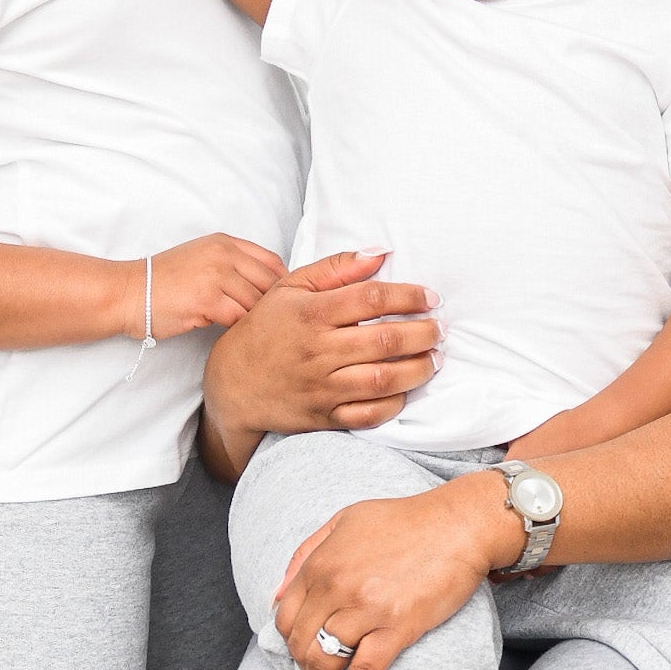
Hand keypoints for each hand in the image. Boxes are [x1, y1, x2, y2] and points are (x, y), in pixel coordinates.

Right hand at [140, 234, 291, 339]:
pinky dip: (241, 329)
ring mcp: (215, 276)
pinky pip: (239, 318)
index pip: (271, 260)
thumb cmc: (162, 280)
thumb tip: (265, 284)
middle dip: (277, 306)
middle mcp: (222, 254)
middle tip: (278, 324)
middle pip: (269, 282)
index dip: (284, 283)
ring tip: (258, 334)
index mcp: (223, 242)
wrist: (128, 292)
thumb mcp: (200, 257)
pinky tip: (236, 336)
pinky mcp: (206, 300)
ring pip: (256, 302)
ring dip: (258, 321)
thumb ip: (231, 263)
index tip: (287, 301)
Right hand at [202, 251, 439, 461]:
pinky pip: (369, 415)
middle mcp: (319, 351)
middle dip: (423, 333)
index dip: (409, 296)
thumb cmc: (265, 329)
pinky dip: (395, 403)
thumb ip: (336, 268)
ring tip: (434, 358)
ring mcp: (322, 387)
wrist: (231, 385)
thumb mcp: (290, 288)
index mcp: (311, 314)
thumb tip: (380, 253)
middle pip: (385, 340)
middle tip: (439, 329)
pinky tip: (406, 389)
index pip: (371, 299)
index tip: (431, 298)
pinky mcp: (324, 416)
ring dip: (419, 369)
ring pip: (383, 380)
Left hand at [279, 472, 516, 669]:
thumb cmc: (406, 520)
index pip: (286, 615)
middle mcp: (337, 586)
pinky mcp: (398, 627)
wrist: (459, 524)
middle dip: (301, 669)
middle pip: (301, 643)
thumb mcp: (345, 520)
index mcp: (322, 563)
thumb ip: (307, 552)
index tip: (297, 654)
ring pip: (325, 661)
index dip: (287, 641)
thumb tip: (276, 594)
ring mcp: (367, 608)